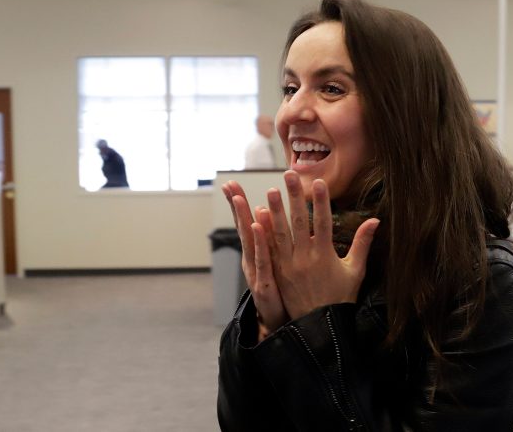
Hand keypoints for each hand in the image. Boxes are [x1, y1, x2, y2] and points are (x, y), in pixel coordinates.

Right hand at [222, 181, 288, 339]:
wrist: (284, 327)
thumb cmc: (284, 294)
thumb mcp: (279, 265)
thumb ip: (275, 242)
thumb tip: (270, 216)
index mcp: (259, 254)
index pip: (248, 224)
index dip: (240, 205)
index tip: (231, 184)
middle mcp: (253, 260)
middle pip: (243, 228)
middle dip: (236, 206)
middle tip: (228, 184)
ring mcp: (257, 271)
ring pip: (250, 241)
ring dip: (244, 218)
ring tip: (238, 198)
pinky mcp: (265, 284)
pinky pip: (263, 260)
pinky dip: (259, 243)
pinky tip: (255, 227)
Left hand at [263, 171, 379, 319]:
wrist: (318, 326)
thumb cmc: (340, 298)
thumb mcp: (356, 270)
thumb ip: (362, 243)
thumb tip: (375, 220)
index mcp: (325, 255)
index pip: (323, 221)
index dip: (321, 201)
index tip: (319, 182)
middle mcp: (305, 258)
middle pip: (298, 221)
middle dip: (294, 196)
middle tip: (289, 175)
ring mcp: (289, 265)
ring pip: (280, 232)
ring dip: (275, 210)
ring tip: (271, 190)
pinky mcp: (278, 273)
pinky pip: (270, 249)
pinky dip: (264, 233)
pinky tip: (259, 217)